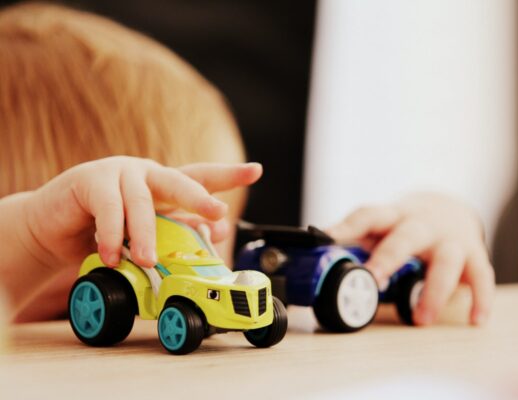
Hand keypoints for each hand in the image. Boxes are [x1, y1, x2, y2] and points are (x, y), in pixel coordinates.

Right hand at [24, 156, 261, 270]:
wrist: (51, 230)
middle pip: (179, 181)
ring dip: (147, 235)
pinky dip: (112, 235)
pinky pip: (108, 209)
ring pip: (142, 202)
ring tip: (149, 260)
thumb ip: (175, 230)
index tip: (257, 170)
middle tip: (217, 212)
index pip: (200, 176)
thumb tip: (214, 232)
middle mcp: (145, 174)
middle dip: (200, 197)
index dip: (229, 174)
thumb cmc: (103, 232)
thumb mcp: (144, 235)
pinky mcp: (89, 180)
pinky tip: (112, 255)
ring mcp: (118, 173)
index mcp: (163, 185)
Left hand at [326, 192, 494, 325]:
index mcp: (392, 216)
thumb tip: (314, 262)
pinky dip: (480, 298)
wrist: (449, 207)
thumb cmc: (405, 224)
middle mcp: (422, 224)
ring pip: (447, 260)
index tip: (325, 238)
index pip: (367, 215)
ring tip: (420, 319)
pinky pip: (481, 276)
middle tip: (374, 280)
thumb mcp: (382, 226)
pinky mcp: (474, 254)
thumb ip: (356, 243)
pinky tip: (475, 320)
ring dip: (434, 290)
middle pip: (407, 235)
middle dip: (390, 257)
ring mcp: (450, 238)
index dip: (346, 226)